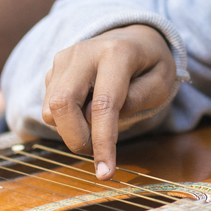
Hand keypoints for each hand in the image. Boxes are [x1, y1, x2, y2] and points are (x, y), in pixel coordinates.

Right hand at [40, 25, 178, 178]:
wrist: (134, 38)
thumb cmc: (150, 64)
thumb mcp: (161, 82)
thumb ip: (137, 100)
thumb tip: (100, 122)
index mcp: (116, 52)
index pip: (103, 104)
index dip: (103, 142)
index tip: (105, 173)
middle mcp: (84, 52)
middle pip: (62, 104)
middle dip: (76, 139)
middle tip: (97, 152)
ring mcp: (64, 59)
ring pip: (51, 108)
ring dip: (72, 130)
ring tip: (98, 124)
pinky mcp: (53, 69)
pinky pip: (49, 106)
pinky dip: (66, 120)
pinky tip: (87, 109)